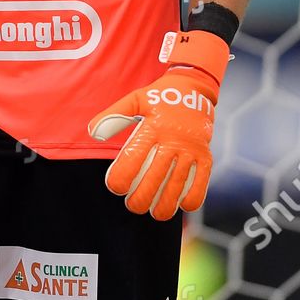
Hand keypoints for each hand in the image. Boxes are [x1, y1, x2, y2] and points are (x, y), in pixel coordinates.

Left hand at [87, 30, 229, 220]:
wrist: (194, 88)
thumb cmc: (159, 97)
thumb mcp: (135, 100)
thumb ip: (113, 116)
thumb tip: (93, 133)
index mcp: (152, 127)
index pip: (132, 160)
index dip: (120, 179)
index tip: (116, 187)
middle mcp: (172, 140)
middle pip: (154, 179)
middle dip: (140, 199)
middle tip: (132, 204)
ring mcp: (191, 150)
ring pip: (176, 186)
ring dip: (163, 205)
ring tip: (153, 212)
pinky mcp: (206, 156)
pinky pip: (200, 183)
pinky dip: (191, 199)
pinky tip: (180, 205)